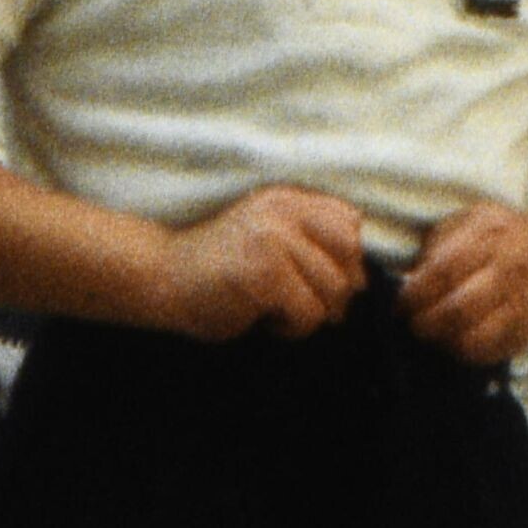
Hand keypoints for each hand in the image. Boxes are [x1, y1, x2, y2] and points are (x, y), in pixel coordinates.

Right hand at [154, 186, 372, 341]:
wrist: (161, 279)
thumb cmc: (221, 270)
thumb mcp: (271, 239)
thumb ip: (313, 243)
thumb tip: (366, 280)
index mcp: (289, 199)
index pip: (351, 226)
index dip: (344, 261)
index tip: (312, 279)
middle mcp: (284, 212)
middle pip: (351, 262)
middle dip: (333, 293)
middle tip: (295, 301)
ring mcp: (274, 240)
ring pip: (333, 292)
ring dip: (308, 313)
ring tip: (272, 307)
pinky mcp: (264, 274)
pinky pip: (308, 314)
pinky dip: (290, 328)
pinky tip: (261, 318)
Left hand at [396, 200, 527, 367]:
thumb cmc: (498, 237)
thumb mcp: (471, 221)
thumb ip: (439, 244)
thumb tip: (410, 282)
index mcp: (493, 236)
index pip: (444, 271)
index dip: (415, 294)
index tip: (400, 305)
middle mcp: (513, 269)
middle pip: (458, 309)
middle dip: (425, 323)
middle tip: (412, 324)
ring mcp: (524, 304)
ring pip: (473, 338)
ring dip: (442, 341)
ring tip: (432, 334)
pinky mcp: (527, 332)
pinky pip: (488, 354)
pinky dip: (462, 352)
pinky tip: (453, 340)